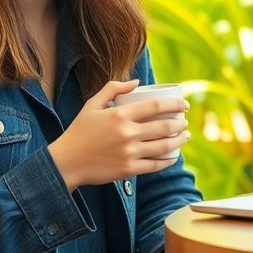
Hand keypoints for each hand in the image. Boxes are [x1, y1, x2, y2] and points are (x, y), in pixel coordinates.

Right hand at [49, 79, 189, 190]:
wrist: (66, 162)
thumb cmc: (79, 131)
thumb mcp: (91, 104)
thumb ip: (112, 88)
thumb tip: (137, 82)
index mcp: (119, 115)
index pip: (155, 106)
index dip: (174, 104)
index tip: (184, 104)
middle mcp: (127, 133)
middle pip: (164, 127)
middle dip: (181, 124)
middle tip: (185, 122)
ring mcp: (129, 153)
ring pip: (164, 146)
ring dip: (179, 141)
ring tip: (185, 136)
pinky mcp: (128, 170)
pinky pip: (155, 165)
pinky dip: (168, 160)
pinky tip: (173, 156)